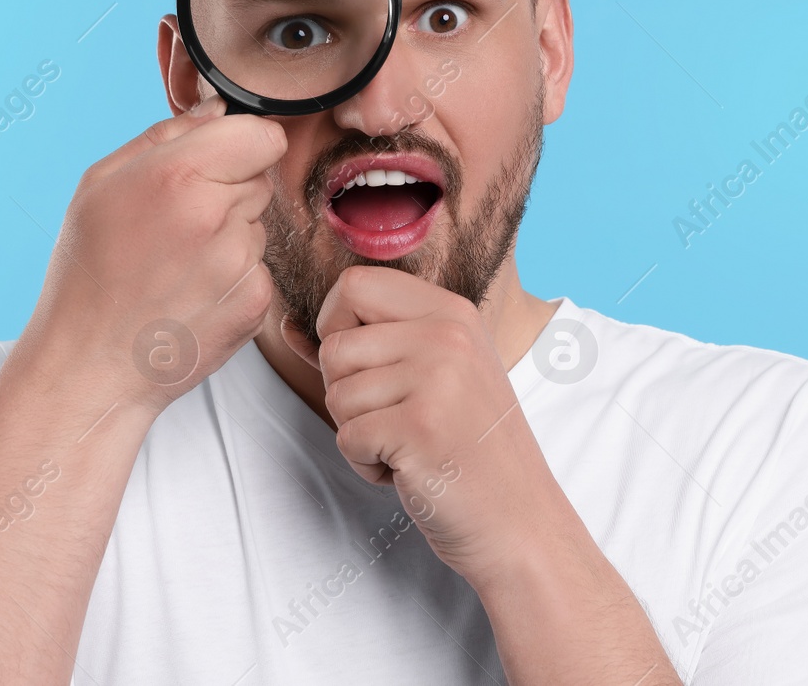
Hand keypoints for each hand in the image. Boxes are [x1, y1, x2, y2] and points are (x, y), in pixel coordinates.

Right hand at [25, 96, 286, 412]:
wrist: (90, 364)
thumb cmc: (87, 270)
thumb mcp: (101, 183)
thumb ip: (168, 134)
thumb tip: (218, 110)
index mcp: (178, 174)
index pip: (263, 135)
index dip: (242, 145)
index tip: (219, 162)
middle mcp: (217, 215)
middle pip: (261, 177)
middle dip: (230, 190)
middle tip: (178, 223)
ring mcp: (241, 263)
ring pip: (259, 224)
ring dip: (231, 234)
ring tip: (177, 263)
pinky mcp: (255, 302)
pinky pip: (259, 268)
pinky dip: (234, 277)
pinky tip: (191, 293)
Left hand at [285, 266, 554, 579]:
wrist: (520, 522)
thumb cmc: (469, 451)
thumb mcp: (431, 376)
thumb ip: (365, 346)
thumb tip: (287, 327)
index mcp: (452, 312)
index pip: (354, 285)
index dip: (336, 327)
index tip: (364, 368)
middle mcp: (447, 335)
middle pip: (336, 344)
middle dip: (345, 392)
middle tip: (394, 420)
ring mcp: (437, 378)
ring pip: (337, 393)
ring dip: (359, 433)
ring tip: (408, 446)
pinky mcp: (420, 427)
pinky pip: (348, 437)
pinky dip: (367, 465)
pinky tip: (411, 470)